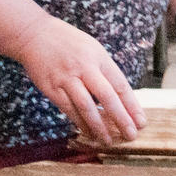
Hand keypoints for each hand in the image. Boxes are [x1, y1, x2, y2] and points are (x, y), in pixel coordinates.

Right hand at [12, 15, 145, 143]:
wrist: (34, 34)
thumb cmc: (67, 42)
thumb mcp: (92, 48)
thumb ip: (104, 70)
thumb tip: (119, 96)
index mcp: (99, 57)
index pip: (120, 85)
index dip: (132, 105)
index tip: (141, 121)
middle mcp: (84, 67)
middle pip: (107, 97)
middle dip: (121, 118)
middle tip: (131, 135)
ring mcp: (67, 78)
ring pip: (87, 107)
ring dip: (99, 126)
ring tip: (108, 140)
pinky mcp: (52, 88)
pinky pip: (68, 109)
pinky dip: (79, 123)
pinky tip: (88, 132)